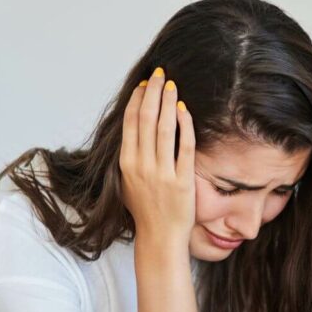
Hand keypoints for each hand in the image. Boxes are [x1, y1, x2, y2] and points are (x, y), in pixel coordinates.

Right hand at [119, 66, 195, 248]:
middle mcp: (141, 166)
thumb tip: (134, 129)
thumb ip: (131, 156)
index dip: (138, 100)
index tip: (145, 84)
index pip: (131, 123)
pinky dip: (185, 126)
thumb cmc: (145, 210)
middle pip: (146, 119)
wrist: (160, 237)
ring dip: (168, 103)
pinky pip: (184, 147)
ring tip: (172, 86)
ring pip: (165, 129)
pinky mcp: (181, 180)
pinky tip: (185, 111)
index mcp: (126, 163)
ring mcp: (162, 173)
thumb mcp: (128, 181)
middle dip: (153, 93)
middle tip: (160, 74)